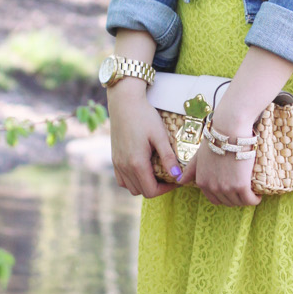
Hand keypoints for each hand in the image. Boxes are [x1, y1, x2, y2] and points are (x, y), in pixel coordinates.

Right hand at [107, 79, 181, 197]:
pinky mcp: (114, 158)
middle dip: (157, 188)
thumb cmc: (144, 116)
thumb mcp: (160, 135)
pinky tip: (142, 170)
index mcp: (136, 163)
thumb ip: (168, 157)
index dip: (166, 190)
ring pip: (130, 187)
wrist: (124, 102)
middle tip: (168, 176)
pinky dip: (132, 180)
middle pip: (141, 191)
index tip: (176, 180)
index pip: (151, 191)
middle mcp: (124, 166)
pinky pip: (122, 179)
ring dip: (144, 185)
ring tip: (156, 173)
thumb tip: (177, 176)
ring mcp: (117, 163)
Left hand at [179, 126, 261, 208]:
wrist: (229, 131)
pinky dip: (254, 200)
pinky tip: (257, 196)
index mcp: (202, 182)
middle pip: (227, 202)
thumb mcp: (199, 156)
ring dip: (246, 200)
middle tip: (243, 192)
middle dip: (235, 199)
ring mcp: (226, 188)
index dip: (224, 198)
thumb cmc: (215, 140)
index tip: (232, 192)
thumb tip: (179, 180)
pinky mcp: (241, 185)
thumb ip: (190, 170)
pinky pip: (249, 200)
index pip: (214, 200)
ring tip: (251, 194)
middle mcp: (212, 187)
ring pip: (239, 202)